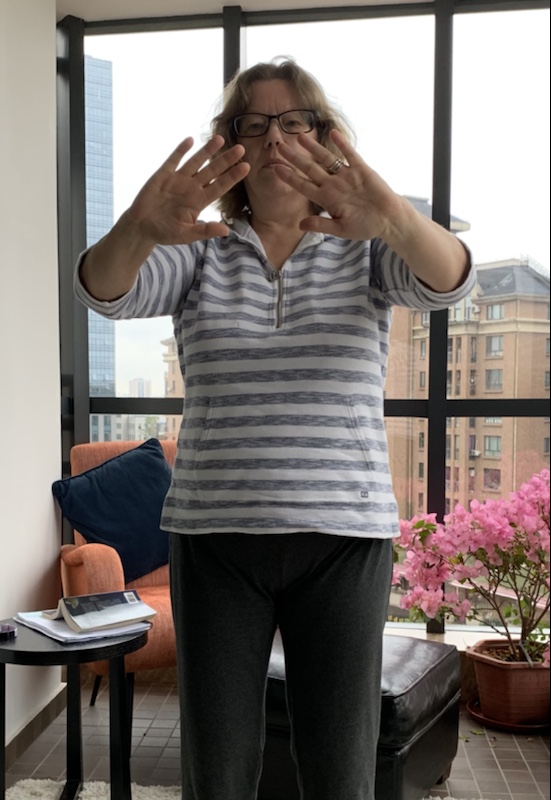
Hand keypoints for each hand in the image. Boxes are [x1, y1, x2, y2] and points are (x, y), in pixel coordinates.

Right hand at [127, 136, 249, 244]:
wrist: (142, 227)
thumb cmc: (165, 232)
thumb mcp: (186, 235)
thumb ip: (205, 231)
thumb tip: (226, 231)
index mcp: (199, 202)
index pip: (220, 187)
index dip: (232, 176)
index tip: (246, 167)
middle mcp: (191, 188)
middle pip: (212, 171)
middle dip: (226, 160)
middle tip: (241, 148)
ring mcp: (178, 180)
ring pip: (196, 162)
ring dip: (207, 151)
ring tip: (220, 139)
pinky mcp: (163, 175)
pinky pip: (173, 160)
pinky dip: (181, 150)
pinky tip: (191, 140)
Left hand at [274, 129, 403, 241]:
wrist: (388, 220)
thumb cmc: (365, 226)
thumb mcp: (341, 229)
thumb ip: (321, 225)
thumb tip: (299, 225)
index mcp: (327, 199)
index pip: (303, 186)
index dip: (289, 177)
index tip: (275, 169)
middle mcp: (334, 184)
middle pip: (310, 169)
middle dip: (295, 158)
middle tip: (279, 146)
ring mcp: (347, 176)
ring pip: (326, 159)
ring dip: (313, 148)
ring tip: (300, 135)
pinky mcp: (362, 170)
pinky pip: (350, 155)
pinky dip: (342, 144)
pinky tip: (332, 133)